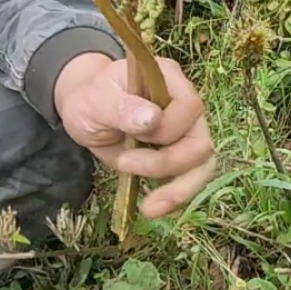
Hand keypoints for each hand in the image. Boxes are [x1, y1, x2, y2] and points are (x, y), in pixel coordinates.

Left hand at [53, 50, 215, 217]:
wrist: (87, 112)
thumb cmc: (92, 98)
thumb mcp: (96, 99)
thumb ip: (122, 107)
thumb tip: (154, 118)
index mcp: (170, 80)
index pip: (190, 107)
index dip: (167, 129)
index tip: (133, 136)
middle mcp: (186, 107)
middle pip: (201, 142)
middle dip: (168, 163)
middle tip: (127, 165)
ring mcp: (186, 133)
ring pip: (203, 166)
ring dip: (179, 190)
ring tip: (149, 208)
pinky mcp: (179, 157)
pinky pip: (189, 180)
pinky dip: (174, 198)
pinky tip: (152, 209)